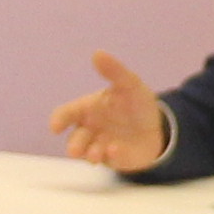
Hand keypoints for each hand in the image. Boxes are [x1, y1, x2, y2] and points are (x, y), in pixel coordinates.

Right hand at [50, 52, 170, 171]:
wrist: (158, 126)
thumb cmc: (136, 104)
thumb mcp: (129, 84)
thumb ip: (114, 71)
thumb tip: (97, 53)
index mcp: (88, 109)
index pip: (66, 114)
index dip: (58, 120)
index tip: (55, 127)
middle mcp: (90, 129)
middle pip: (75, 139)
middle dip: (74, 146)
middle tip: (75, 151)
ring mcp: (100, 146)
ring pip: (88, 154)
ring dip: (90, 154)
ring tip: (97, 153)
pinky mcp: (114, 159)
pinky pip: (110, 160)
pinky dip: (112, 156)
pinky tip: (117, 149)